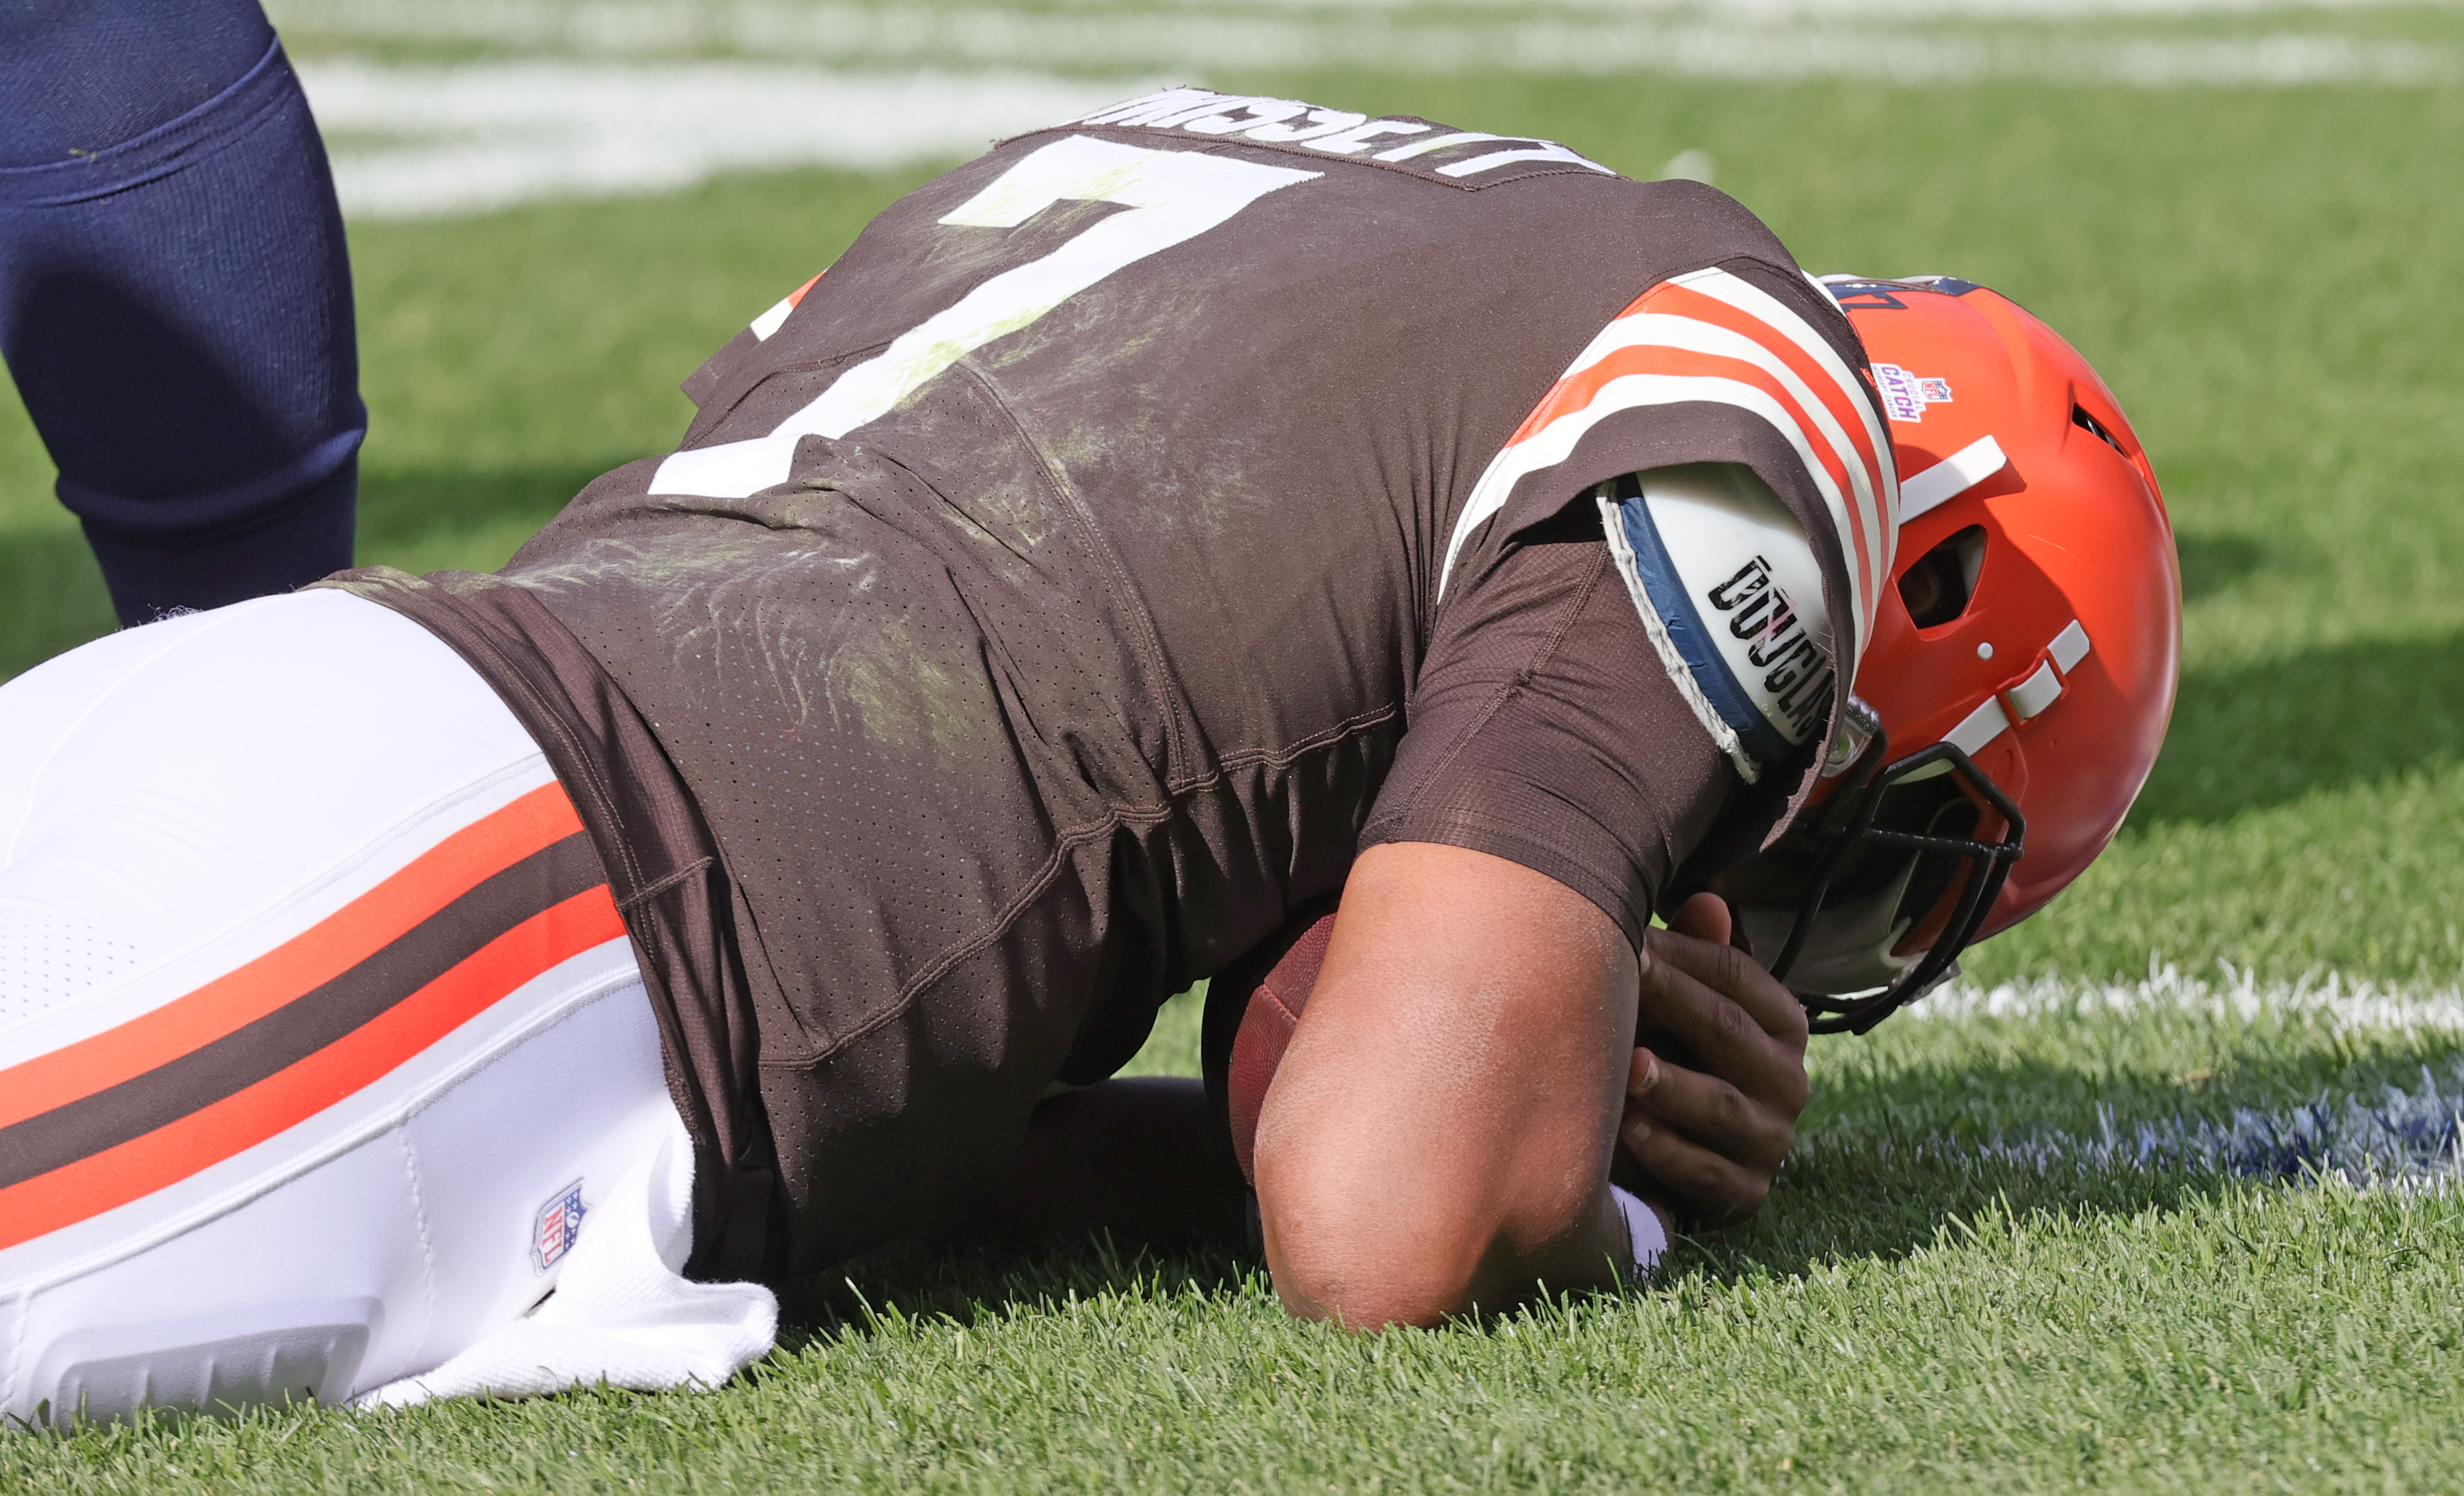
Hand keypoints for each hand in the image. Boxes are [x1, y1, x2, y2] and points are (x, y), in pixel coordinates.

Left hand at [1619, 892, 1809, 1222]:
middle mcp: (1788, 1080)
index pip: (1737, 976)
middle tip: (1622, 977)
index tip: (1628, 937)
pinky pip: (1707, 1172)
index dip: (1681, 953)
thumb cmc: (1677, 1060)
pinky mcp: (1745, 1193)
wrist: (1679, 1161)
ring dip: (1671, 1084)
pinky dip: (1667, 1151)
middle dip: (1672, 1002)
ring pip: (1720, 1105)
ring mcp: (1770, 1140)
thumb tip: (1707, 899)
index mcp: (1782, 1024)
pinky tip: (1628, 1130)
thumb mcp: (1686, 1010)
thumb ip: (1695, 957)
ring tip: (1626, 1066)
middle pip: (1729, 1031)